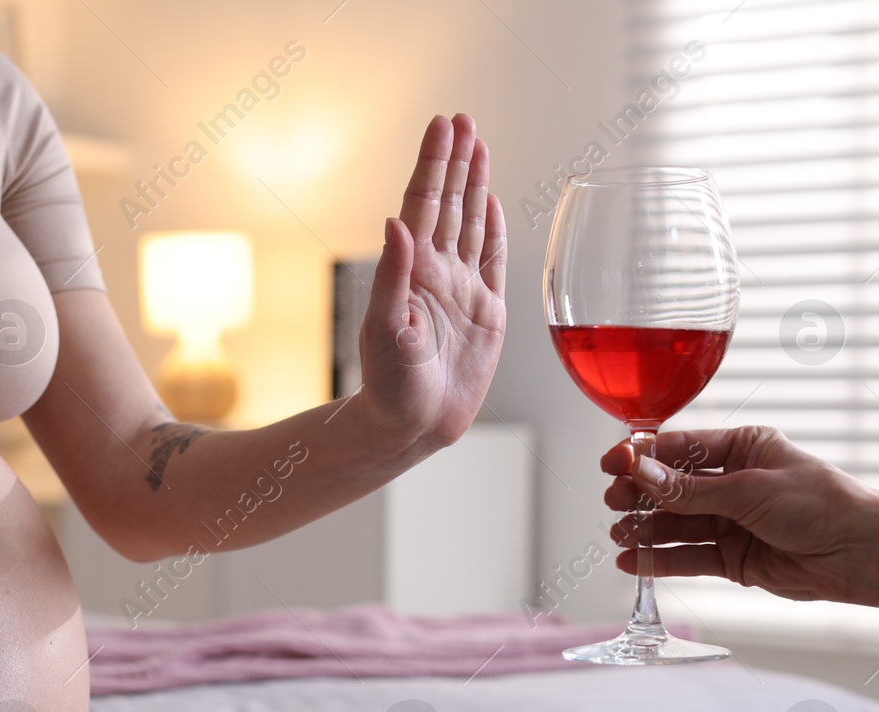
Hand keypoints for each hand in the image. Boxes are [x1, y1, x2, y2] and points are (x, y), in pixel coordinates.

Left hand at [358, 113, 506, 453]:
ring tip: (478, 144)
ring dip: (474, 184)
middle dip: (455, 161)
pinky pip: (492, 261)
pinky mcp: (485, 312)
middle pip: (448, 204)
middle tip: (462, 120)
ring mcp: (461, 289)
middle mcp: (435, 273)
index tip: (442, 127)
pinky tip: (491, 202)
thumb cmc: (389, 383)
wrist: (413, 425)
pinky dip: (493, 229)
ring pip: (471, 224)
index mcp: (410, 270)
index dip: (433, 165)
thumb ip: (391, 274)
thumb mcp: (384, 327)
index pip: (423, 204)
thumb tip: (395, 223)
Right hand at [601, 425, 878, 609]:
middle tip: (613, 501)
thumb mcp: (751, 489)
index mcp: (743, 448)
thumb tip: (643, 474)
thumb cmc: (823, 505)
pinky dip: (660, 559)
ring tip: (619, 535)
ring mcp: (731, 522)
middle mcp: (733, 483)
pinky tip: (633, 559)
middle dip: (640, 494)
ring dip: (645, 529)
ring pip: (676, 524)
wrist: (861, 554)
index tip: (613, 463)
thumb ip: (692, 489)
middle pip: (672, 488)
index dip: (645, 456)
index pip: (682, 448)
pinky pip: (688, 556)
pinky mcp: (732, 558)